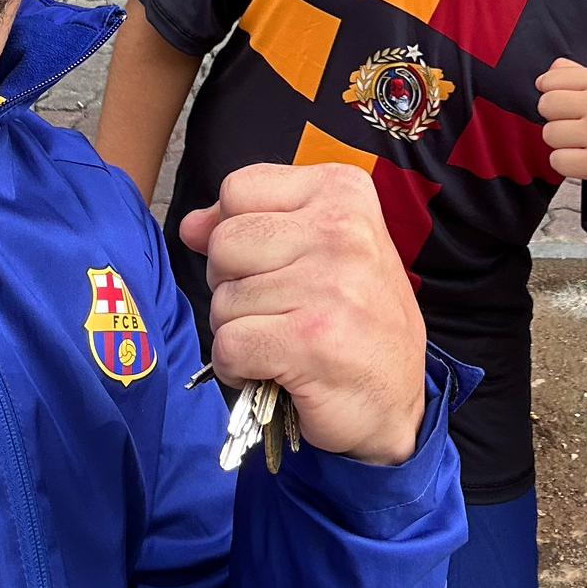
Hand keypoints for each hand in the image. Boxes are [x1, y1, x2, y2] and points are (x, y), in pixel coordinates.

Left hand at [180, 163, 425, 465]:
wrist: (396, 398)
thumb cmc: (354, 317)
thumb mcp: (318, 248)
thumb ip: (254, 224)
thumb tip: (191, 225)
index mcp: (344, 191)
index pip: (238, 189)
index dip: (236, 231)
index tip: (273, 262)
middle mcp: (341, 228)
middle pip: (223, 243)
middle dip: (233, 284)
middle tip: (281, 308)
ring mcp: (328, 283)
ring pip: (223, 299)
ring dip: (239, 331)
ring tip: (285, 340)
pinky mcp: (310, 340)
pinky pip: (228, 345)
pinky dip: (238, 368)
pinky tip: (274, 370)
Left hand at [536, 57, 586, 202]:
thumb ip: (579, 77)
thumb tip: (547, 73)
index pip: (551, 79)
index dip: (551, 94)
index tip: (564, 105)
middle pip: (546, 105)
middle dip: (556, 119)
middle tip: (577, 127)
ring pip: (548, 134)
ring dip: (562, 143)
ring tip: (585, 145)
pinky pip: (556, 160)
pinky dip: (567, 164)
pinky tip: (586, 161)